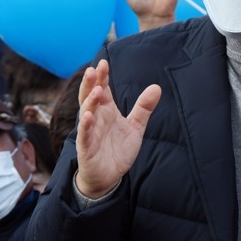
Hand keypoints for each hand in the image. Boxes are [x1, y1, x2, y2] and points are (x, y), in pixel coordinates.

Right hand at [74, 60, 161, 197]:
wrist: (109, 177)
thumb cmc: (118, 149)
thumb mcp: (135, 127)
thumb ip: (143, 108)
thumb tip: (156, 87)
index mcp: (106, 111)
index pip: (102, 89)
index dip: (102, 77)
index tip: (104, 63)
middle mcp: (96, 118)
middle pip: (90, 97)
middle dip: (91, 83)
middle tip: (94, 70)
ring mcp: (89, 132)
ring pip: (86, 113)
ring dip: (90, 101)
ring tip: (96, 91)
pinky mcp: (87, 148)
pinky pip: (84, 135)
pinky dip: (85, 125)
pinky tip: (88, 116)